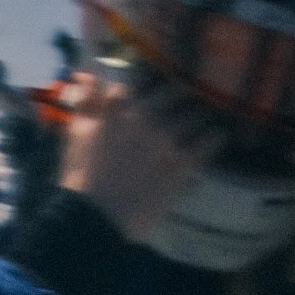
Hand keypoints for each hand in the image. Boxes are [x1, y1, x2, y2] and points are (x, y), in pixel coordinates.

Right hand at [57, 73, 225, 243]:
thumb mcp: (76, 136)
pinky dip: (214, 138)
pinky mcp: (182, 164)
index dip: (148, 77)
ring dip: (200, 113)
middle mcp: (145, 119)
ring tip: (205, 114)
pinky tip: (218, 135)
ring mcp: (166, 141)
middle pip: (173, 92)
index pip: (138, 79)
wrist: (96, 219)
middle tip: (187, 92)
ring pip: (194, 114)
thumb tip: (85, 74)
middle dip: (179, 92)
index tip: (155, 77)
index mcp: (116, 110)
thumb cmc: (81, 178)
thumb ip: (84, 102)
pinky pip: (208, 143)